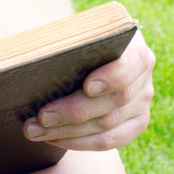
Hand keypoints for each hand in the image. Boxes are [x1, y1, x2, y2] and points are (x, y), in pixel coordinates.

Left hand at [23, 30, 155, 149]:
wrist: (98, 50)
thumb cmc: (82, 38)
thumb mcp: (78, 31)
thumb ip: (66, 39)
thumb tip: (30, 50)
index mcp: (136, 50)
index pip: (130, 65)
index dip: (110, 77)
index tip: (87, 86)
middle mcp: (144, 80)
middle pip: (113, 102)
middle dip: (73, 112)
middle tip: (41, 116)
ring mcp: (142, 106)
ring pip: (108, 126)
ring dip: (68, 132)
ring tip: (36, 131)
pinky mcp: (134, 125)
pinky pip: (109, 141)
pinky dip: (78, 142)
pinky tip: (52, 138)